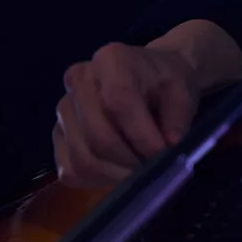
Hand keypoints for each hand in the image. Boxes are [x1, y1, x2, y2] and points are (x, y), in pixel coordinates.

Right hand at [51, 20, 241, 186]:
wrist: (148, 78)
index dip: (141, 136)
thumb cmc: (165, 83)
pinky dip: (98, 180)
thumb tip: (168, 146)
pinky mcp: (58, 135)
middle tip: (153, 170)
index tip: (162, 153)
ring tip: (139, 173)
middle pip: (97, 136)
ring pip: (82, 159)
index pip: (118, 103)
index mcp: (110, 61)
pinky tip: (119, 172)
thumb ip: (178, 118)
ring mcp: (63, 109)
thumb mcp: (183, 91)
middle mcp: (78, 81)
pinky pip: (71, 170)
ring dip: (115, 175)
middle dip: (129, 162)